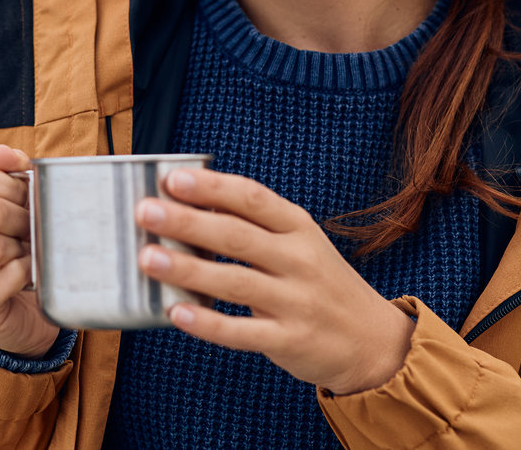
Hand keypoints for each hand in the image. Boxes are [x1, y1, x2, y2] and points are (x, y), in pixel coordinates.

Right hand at [0, 145, 58, 358]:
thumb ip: (9, 172)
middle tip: (32, 230)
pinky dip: (27, 272)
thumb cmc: (15, 249)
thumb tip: (2, 152)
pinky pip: (7, 275)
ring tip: (26, 252)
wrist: (22, 310)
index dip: (11, 184)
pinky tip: (26, 277)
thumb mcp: (15, 204)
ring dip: (22, 247)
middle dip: (22, 218)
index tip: (26, 199)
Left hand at [135, 168, 413, 394]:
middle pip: (237, 235)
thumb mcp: (300, 244)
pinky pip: (243, 332)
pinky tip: (177, 312)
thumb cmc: (321, 283)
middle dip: (188, 221)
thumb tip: (189, 203)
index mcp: (299, 228)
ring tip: (148, 258)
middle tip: (145, 212)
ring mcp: (297, 302)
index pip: (253, 198)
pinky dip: (208, 323)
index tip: (171, 179)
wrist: (374, 342)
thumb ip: (254, 226)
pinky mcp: (291, 340)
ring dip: (189, 269)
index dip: (211, 187)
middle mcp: (300, 260)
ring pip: (236, 281)